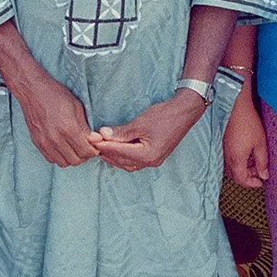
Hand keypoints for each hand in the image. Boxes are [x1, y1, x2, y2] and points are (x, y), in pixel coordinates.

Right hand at [14, 72, 98, 167]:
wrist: (32, 90)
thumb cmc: (56, 94)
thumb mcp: (76, 106)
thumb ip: (86, 127)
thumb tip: (97, 140)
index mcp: (68, 128)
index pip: (85, 151)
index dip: (93, 151)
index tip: (95, 147)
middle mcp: (55, 138)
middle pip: (75, 160)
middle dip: (84, 156)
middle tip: (87, 148)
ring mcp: (44, 142)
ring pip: (63, 163)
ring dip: (71, 158)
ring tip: (75, 149)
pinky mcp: (37, 142)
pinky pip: (50, 159)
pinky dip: (59, 157)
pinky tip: (63, 147)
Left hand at [91, 92, 206, 172]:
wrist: (184, 113)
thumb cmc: (164, 116)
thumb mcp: (140, 123)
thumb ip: (121, 132)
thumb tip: (102, 135)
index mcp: (147, 155)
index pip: (119, 152)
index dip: (104, 146)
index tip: (92, 140)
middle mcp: (150, 162)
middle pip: (122, 161)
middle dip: (107, 153)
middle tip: (93, 144)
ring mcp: (153, 161)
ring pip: (127, 163)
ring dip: (114, 157)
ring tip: (101, 148)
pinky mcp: (154, 156)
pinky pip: (134, 161)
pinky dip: (123, 156)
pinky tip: (116, 150)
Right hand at [223, 88, 267, 187]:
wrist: (236, 107)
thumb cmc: (248, 123)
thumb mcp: (260, 143)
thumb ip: (262, 162)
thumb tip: (264, 175)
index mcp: (237, 159)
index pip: (242, 180)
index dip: (251, 184)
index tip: (260, 182)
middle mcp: (228, 157)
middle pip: (236, 176)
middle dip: (248, 177)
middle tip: (259, 172)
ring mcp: (224, 150)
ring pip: (232, 167)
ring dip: (244, 169)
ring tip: (255, 161)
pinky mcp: (224, 144)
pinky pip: (230, 159)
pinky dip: (239, 161)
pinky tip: (247, 152)